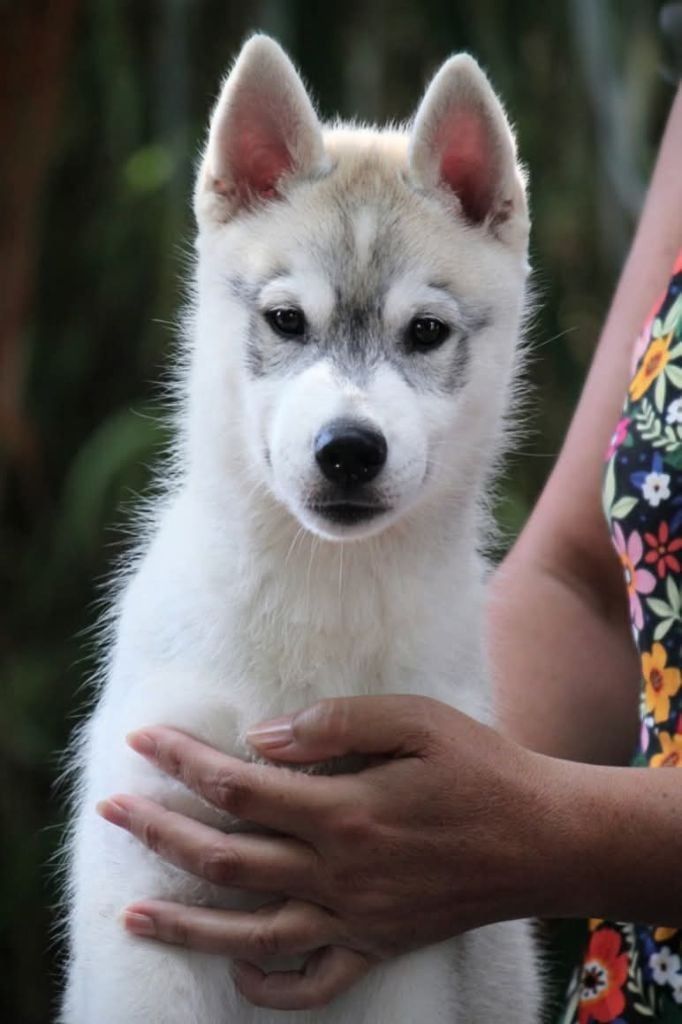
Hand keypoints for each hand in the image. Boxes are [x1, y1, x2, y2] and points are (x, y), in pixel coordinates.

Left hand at [97, 696, 554, 1008]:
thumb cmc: (482, 767)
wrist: (545, 839)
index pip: (238, 787)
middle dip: (159, 832)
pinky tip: (234, 972)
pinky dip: (268, 985)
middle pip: (225, 857)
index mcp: (344, 810)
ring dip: (184, 923)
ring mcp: (355, 918)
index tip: (142, 741)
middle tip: (109, 809)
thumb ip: (334, 724)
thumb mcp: (416, 720)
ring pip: (249, 930)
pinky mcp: (378, 945)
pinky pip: (313, 983)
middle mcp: (337, 872)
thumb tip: (259, 738)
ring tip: (129, 912)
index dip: (182, 762)